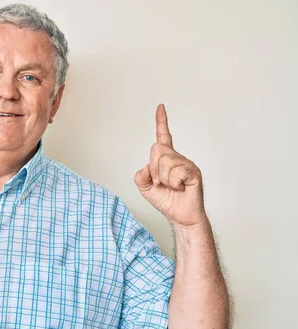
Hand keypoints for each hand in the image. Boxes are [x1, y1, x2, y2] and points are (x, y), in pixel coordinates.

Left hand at [134, 104, 206, 227]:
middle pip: (157, 149)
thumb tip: (146, 167)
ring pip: (165, 162)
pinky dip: (173, 183)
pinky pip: (175, 172)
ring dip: (163, 179)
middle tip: (162, 183)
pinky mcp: (194, 172)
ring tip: (173, 186)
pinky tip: (181, 187)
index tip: (160, 107)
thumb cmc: (167, 201)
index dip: (161, 121)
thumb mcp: (145, 188)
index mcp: (167, 159)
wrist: (180, 216)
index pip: (163, 136)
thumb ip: (140, 176)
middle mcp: (178, 158)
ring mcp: (187, 164)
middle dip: (154, 169)